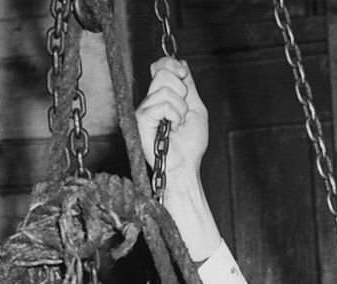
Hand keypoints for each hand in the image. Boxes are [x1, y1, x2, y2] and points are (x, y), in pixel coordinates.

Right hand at [135, 57, 207, 191]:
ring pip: (163, 89)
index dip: (170, 63)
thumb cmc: (190, 145)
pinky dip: (174, 115)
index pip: (159, 66)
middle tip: (183, 112)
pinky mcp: (141, 119)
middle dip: (181, 90)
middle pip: (162, 73)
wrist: (185, 166)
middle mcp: (150, 101)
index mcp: (162, 97)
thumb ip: (189, 86)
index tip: (183, 74)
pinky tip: (172, 128)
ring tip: (178, 124)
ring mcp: (144, 110)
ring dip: (180, 108)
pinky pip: (161, 104)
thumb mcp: (196, 108)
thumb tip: (182, 63)